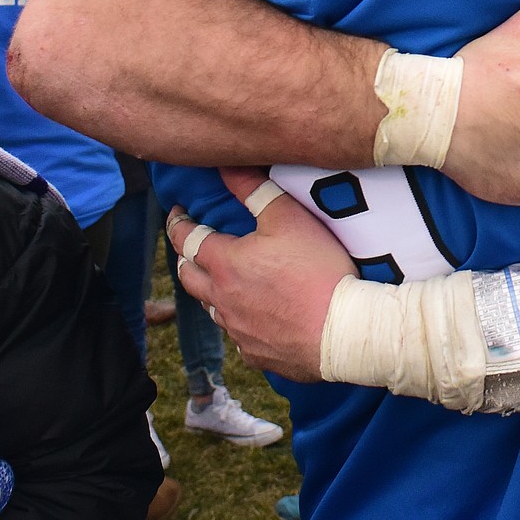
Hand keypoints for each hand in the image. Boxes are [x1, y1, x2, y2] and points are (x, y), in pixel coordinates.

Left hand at [165, 170, 356, 381]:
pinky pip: (238, 336)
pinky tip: (252, 318)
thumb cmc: (317, 270)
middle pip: (189, 277)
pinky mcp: (256, 354)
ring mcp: (238, 331)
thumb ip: (254, 189)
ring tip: (221, 281)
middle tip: (189, 247)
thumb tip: (224, 166)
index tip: (176, 213)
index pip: (187, 239)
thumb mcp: (288, 218)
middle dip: (185, 258)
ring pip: (211, 308)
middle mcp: (222, 300)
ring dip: (210, 291)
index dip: (178, 223)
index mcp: (224, 264)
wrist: (343, 331)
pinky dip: (239, 321)